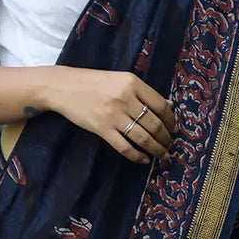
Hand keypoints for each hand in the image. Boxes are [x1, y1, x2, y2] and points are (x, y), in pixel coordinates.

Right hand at [44, 67, 176, 164]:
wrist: (63, 87)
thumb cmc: (93, 82)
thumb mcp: (120, 79)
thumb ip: (142, 92)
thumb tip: (168, 105)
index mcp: (132, 82)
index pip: (160, 105)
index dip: (171, 120)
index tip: (175, 129)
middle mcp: (125, 98)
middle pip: (154, 123)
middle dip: (166, 138)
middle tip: (170, 145)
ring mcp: (113, 115)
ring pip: (143, 137)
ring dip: (156, 149)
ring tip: (162, 155)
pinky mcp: (102, 129)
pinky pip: (125, 147)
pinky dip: (137, 156)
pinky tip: (143, 159)